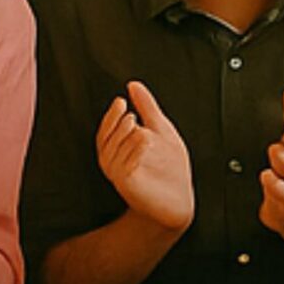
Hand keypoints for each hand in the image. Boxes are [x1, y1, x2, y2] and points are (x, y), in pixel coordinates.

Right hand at [96, 81, 192, 233]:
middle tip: (132, 118)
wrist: (179, 198)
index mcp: (118, 147)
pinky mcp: (128, 185)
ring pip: (116, 149)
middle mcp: (114, 161)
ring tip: (144, 133)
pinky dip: (134, 151)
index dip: (111, 115)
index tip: (122, 102)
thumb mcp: (160, 129)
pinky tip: (145, 142)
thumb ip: (147, 107)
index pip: (105, 129)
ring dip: (129, 137)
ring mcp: (120, 174)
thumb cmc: (170, 167)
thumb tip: (134, 85)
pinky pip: (124, 165)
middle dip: (119, 125)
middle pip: (107, 138)